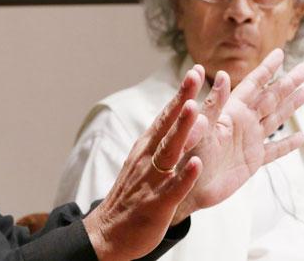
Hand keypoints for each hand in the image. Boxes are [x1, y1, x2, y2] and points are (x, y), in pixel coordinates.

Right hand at [83, 67, 207, 260]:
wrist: (107, 232)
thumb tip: (181, 119)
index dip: (180, 94)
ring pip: (169, 151)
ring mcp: (151, 180)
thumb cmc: (131, 195)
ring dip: (182, 130)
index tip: (194, 71)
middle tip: (194, 76)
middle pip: (167, 125)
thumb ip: (160, 142)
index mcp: (145, 147)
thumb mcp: (143, 162)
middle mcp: (147, 158)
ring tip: (196, 110)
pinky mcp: (156, 204)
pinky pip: (172, 188)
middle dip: (182, 101)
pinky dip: (183, 176)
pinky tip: (196, 165)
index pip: (165, 115)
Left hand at [172, 48, 303, 222]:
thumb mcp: (200, 126)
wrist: (186, 186)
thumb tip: (221, 75)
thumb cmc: (187, 155)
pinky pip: (274, 151)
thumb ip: (213, 102)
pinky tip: (300, 139)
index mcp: (231, 111)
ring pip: (275, 119)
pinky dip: (287, 145)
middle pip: (271, 98)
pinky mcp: (251, 162)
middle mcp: (242, 122)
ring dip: (290, 106)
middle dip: (287, 83)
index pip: (253, 84)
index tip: (280, 53)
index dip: (267, 69)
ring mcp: (248, 141)